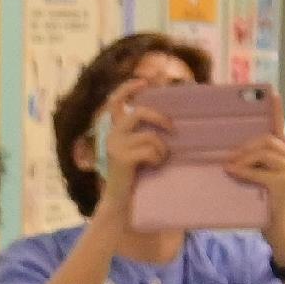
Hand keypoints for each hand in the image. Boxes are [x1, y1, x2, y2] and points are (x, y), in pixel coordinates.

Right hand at [85, 85, 167, 223]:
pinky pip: (149, 150)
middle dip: (159, 118)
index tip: (144, 81)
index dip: (127, 88)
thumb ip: (146, 134)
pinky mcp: (121, 158)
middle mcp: (111, 136)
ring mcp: (114, 146)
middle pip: (138, 113)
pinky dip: (158, 158)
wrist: (122, 202)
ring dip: (161, 147)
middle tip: (173, 129)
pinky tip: (154, 166)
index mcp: (116, 131)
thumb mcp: (140, 150)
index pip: (115, 102)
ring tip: (160, 159)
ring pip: (149, 135)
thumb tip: (171, 120)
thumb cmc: (137, 178)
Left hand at [226, 131, 284, 242]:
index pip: (276, 136)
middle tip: (230, 156)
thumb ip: (263, 159)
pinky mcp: (282, 182)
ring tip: (229, 165)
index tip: (238, 149)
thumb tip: (239, 146)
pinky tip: (230, 171)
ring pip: (263, 153)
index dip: (255, 140)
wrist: (277, 224)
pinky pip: (256, 171)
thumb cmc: (268, 199)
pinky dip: (241, 170)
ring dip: (242, 158)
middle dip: (246, 147)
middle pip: (268, 141)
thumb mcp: (268, 173)